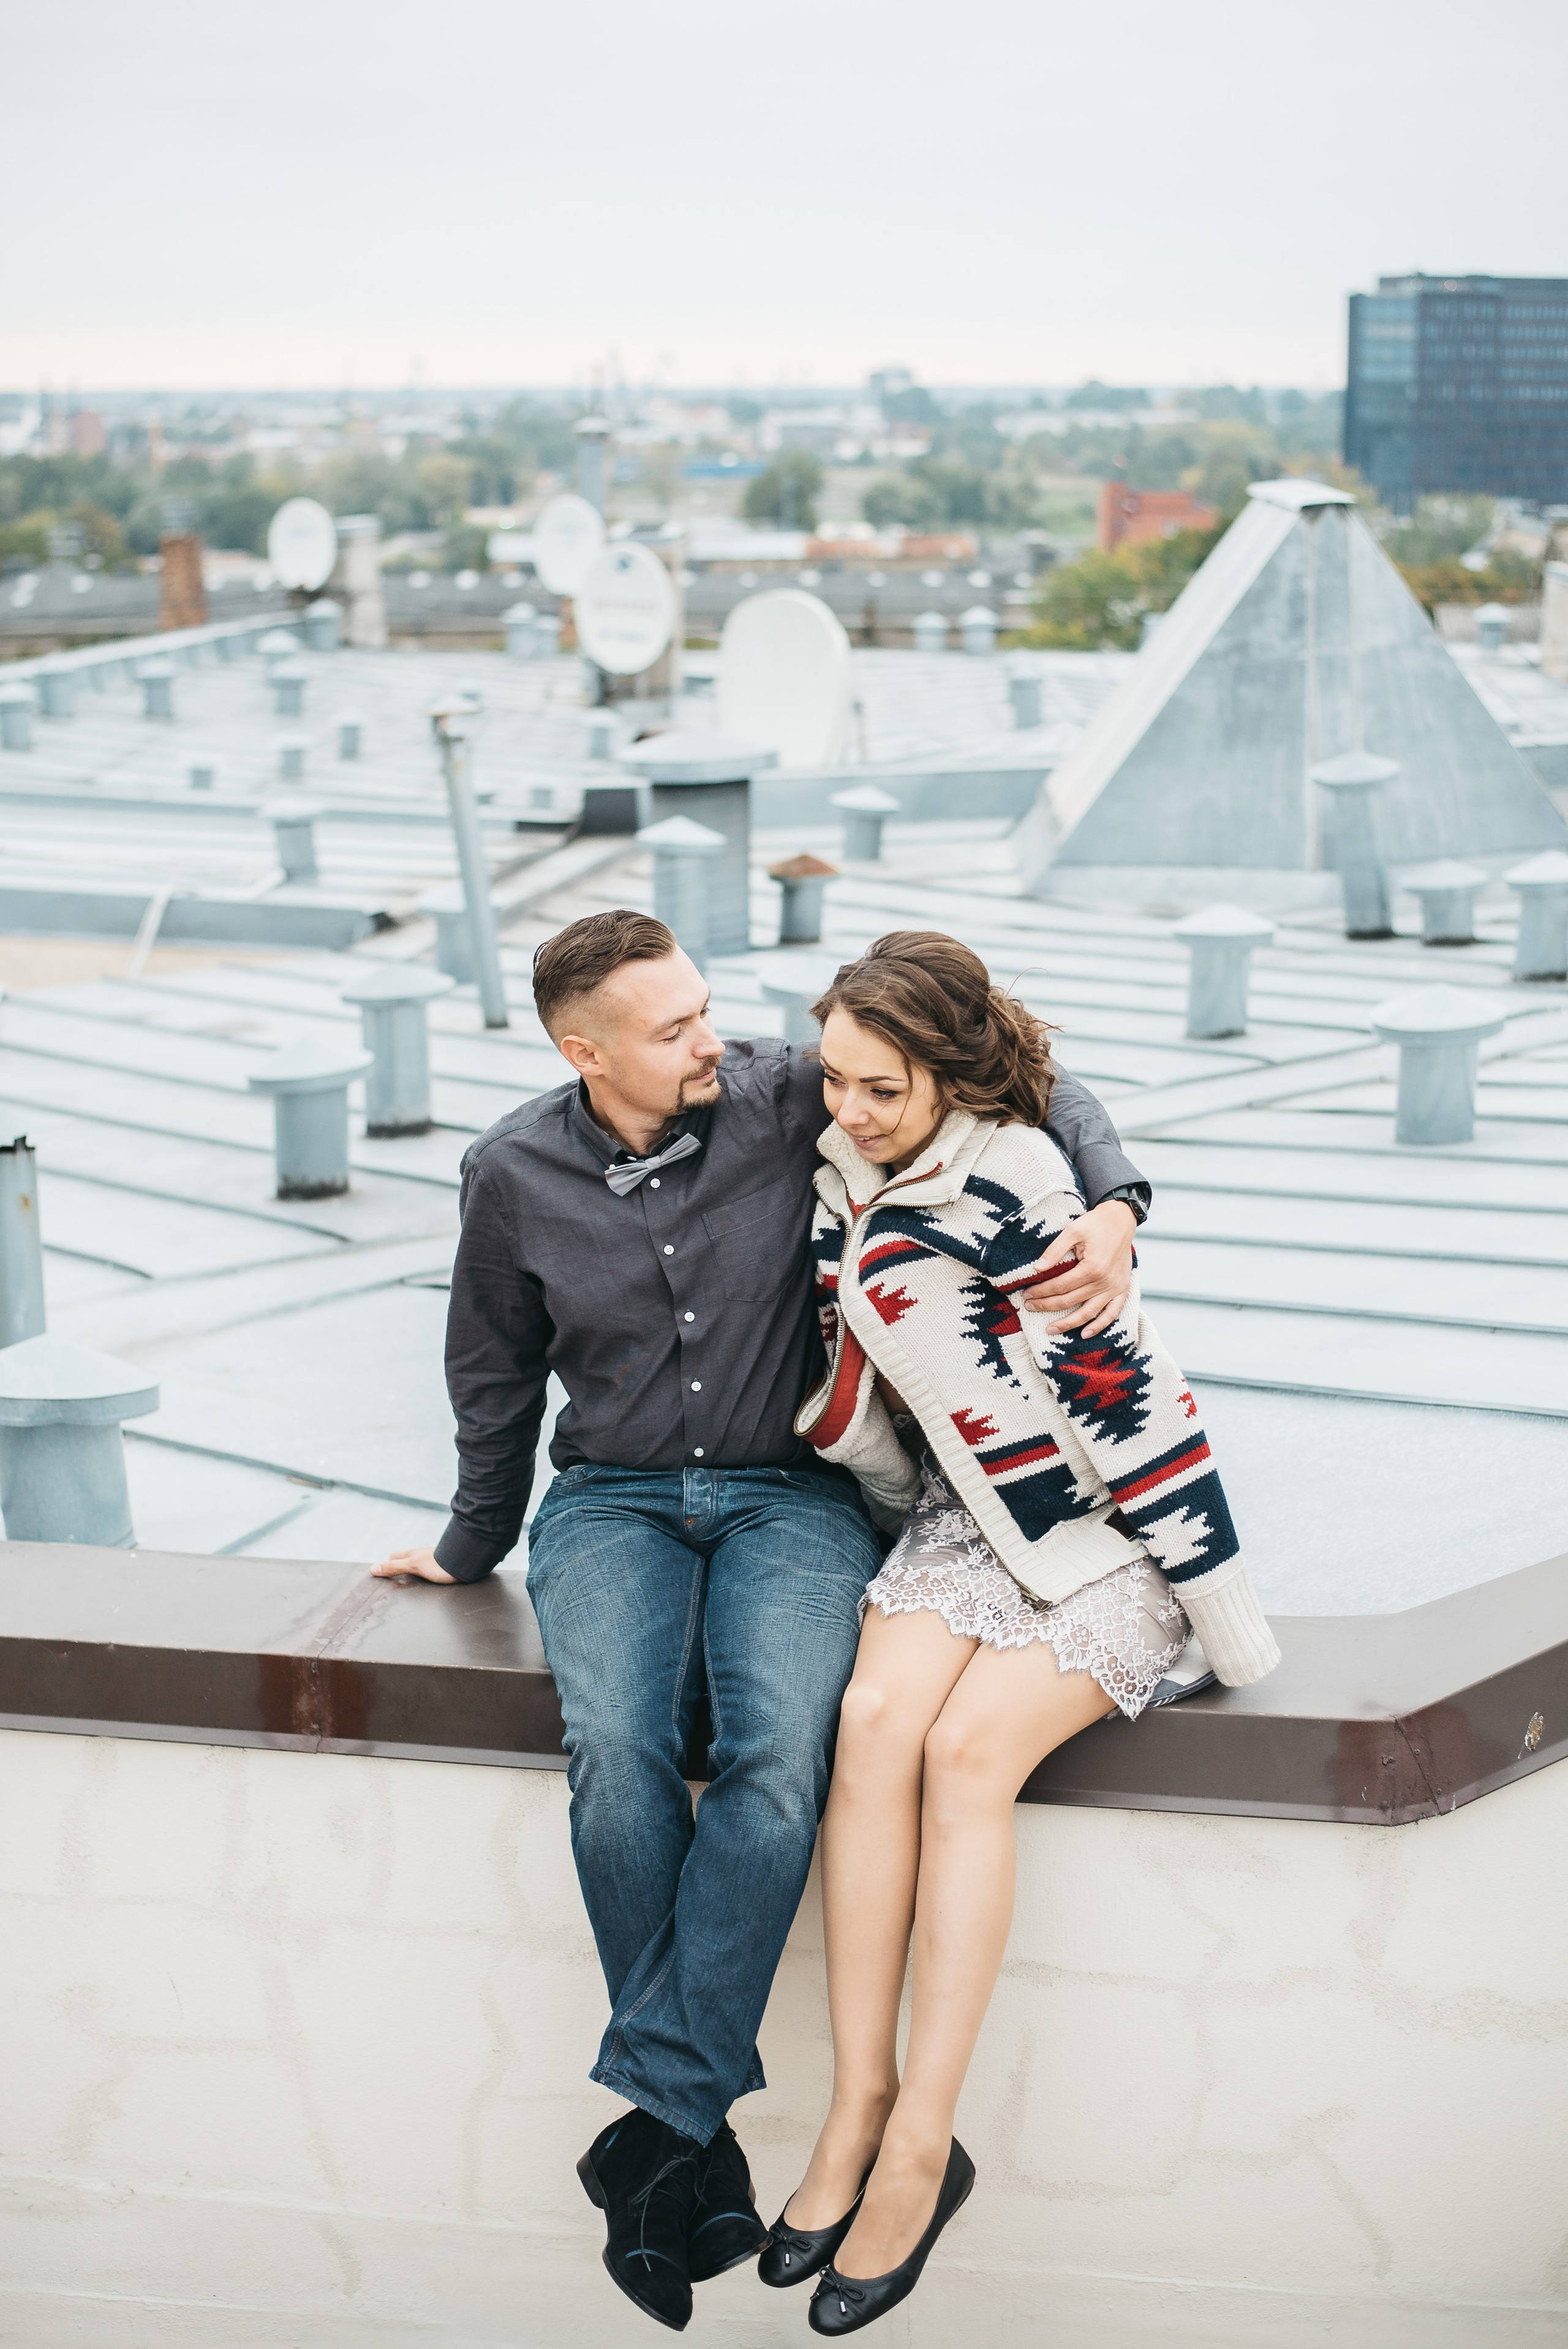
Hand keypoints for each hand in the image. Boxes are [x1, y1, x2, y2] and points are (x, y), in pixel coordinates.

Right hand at [372, 1546, 455, 1584]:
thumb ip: (394, 1567)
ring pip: (419, 1564)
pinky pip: (431, 1569)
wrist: (466, 1562)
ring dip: (413, 1571)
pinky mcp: (444, 1566)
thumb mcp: (413, 1566)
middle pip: (406, 1559)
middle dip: (399, 1566)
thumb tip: (373, 1569)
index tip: (380, 1572)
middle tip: (392, 1577)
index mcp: (413, 1554)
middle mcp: (422, 1555)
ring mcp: (433, 1560)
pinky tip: (429, 1580)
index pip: (394, 1557)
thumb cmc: (440, 1563)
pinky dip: (426, 1574)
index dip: (387, 1564)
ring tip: (409, 1582)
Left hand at [1019, 1200, 1137, 1337]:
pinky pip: (1111, 1313)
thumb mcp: (1073, 1230)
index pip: (1060, 1286)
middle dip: (1047, 1306)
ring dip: (1068, 1323)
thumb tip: (1036, 1268)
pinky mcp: (1122, 1289)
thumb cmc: (1096, 1224)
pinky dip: (1099, 1325)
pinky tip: (1085, 1333)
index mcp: (1092, 1267)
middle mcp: (1104, 1282)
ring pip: (1088, 1313)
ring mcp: (1114, 1288)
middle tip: (1029, 1308)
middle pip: (1070, 1301)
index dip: (1041, 1292)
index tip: (1026, 1294)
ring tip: (1050, 1329)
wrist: (1121, 1220)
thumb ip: (1054, 1250)